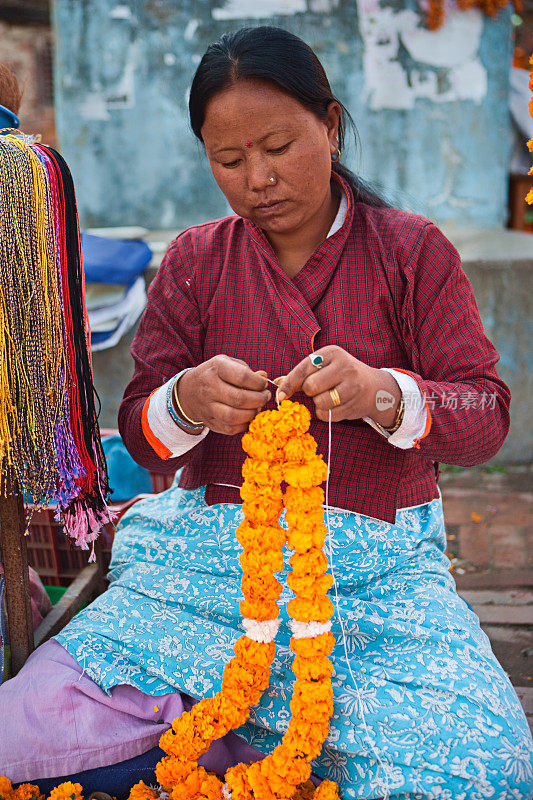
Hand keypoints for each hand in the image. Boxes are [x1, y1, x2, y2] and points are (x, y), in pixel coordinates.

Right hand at [177, 356, 270, 434]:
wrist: (189, 392)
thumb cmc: (215, 375)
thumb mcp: (227, 363)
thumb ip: (246, 370)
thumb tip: (264, 378)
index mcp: (216, 368)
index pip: (242, 376)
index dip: (258, 383)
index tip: (263, 384)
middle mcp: (210, 387)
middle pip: (239, 399)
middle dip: (259, 400)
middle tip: (265, 397)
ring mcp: (208, 407)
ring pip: (234, 417)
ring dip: (252, 414)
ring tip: (257, 408)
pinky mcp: (210, 422)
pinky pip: (230, 429)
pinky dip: (244, 425)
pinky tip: (248, 417)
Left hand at [276, 345, 400, 425]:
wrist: (376, 388)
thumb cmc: (341, 375)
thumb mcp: (324, 367)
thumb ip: (301, 374)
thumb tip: (277, 382)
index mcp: (332, 353)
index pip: (304, 369)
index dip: (289, 384)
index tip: (281, 396)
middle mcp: (344, 366)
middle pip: (311, 386)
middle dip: (310, 393)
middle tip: (318, 390)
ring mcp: (353, 385)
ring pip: (320, 402)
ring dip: (319, 404)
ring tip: (329, 397)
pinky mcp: (356, 403)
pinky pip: (328, 414)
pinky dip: (327, 413)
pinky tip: (337, 405)